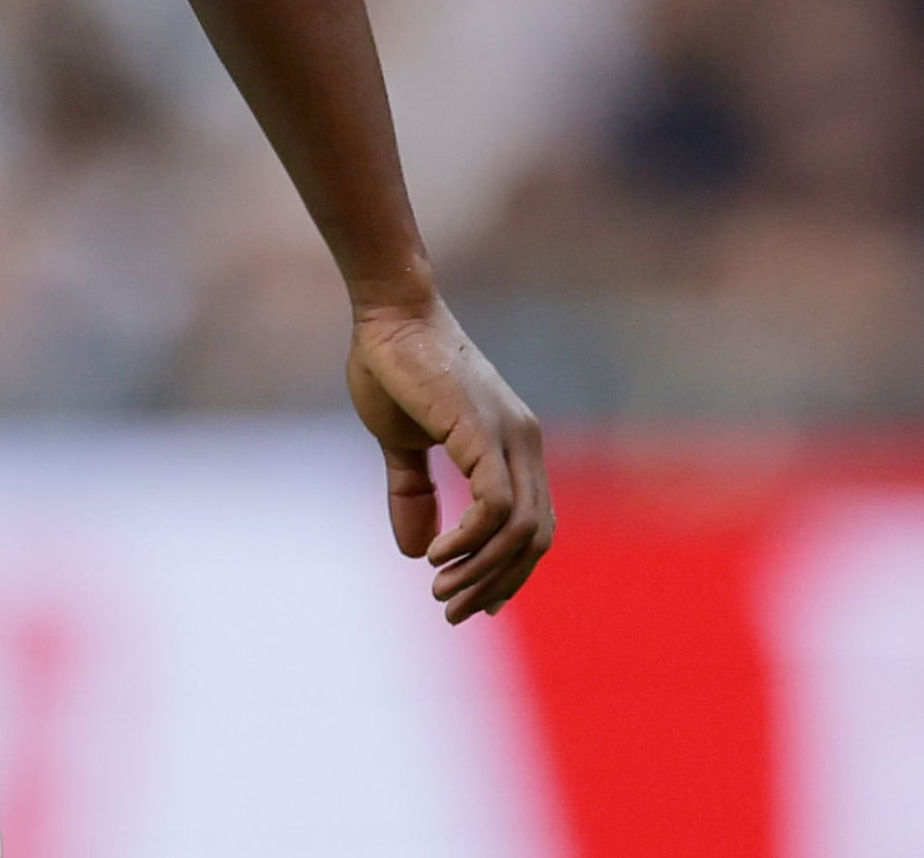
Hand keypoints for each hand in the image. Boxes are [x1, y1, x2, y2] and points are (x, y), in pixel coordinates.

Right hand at [348, 296, 553, 622]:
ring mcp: (511, 437)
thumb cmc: (393, 366)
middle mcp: (525, 443)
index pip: (534, 527)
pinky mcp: (484, 433)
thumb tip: (418, 550)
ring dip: (482, 572)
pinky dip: (472, 540)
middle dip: (497, 584)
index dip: (509, 571)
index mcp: (515, 445)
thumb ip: (413, 493)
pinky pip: (496, 507)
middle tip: (454, 610)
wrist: (387, 313)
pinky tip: (439, 554)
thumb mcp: (401, 443)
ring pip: (520, 531)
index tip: (476, 602)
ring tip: (441, 591)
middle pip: (535, 539)